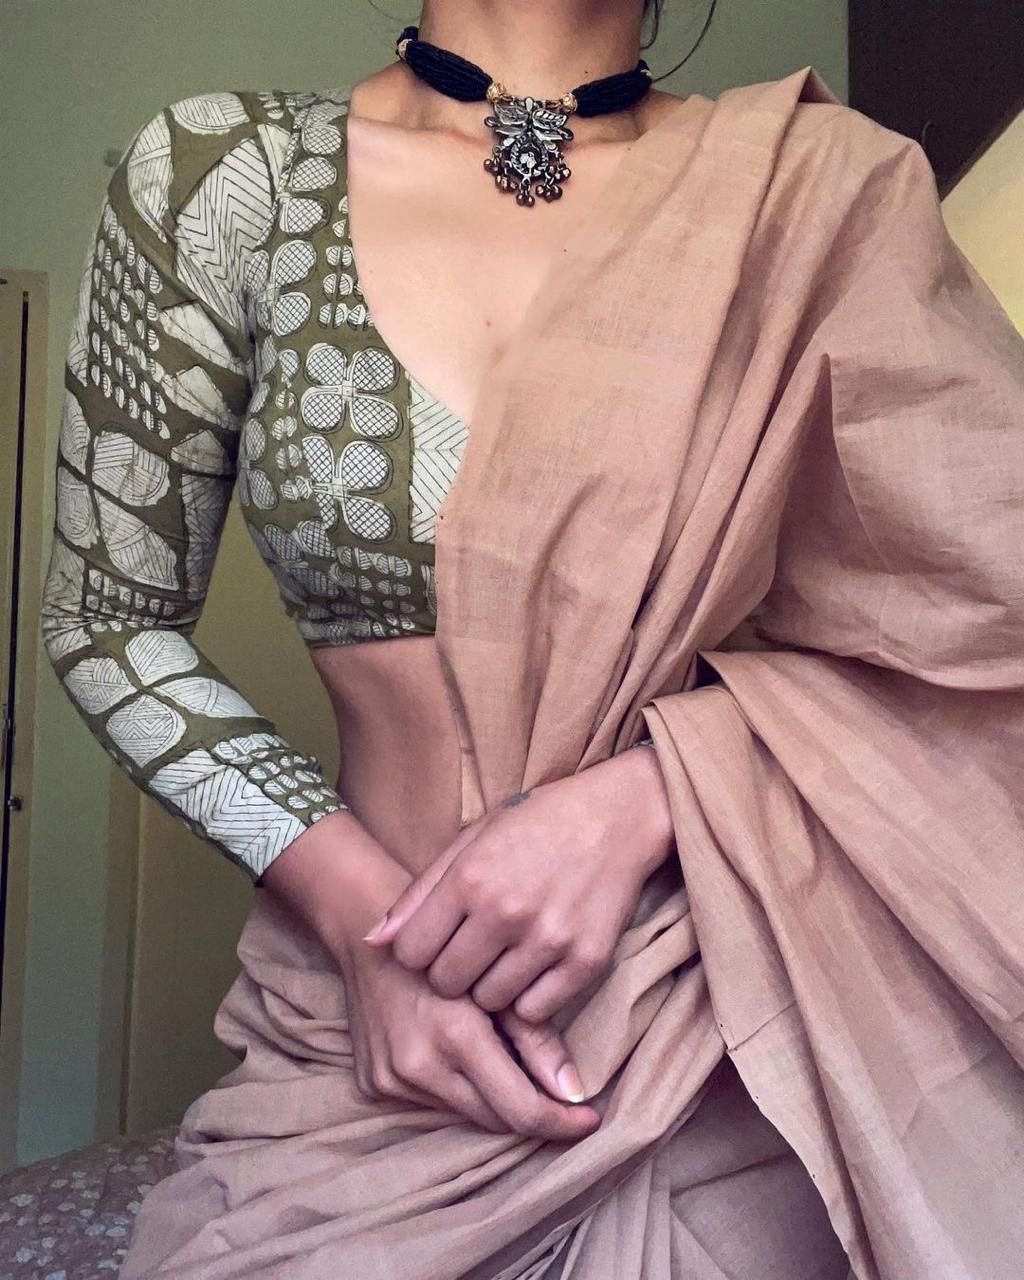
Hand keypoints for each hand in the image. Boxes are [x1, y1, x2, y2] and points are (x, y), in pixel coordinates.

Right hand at [337, 936, 600, 1137]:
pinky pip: (433, 1104)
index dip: (559, 1122)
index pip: (518, 1109)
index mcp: (454, 1035)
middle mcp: (419, 1066)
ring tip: (519, 1077)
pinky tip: (474, 1068)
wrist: (368, 932)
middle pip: (494, 1120)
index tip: (589, 1120)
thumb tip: (576, 1091)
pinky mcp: (374, 1086)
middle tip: (565, 1105)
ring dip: (493, 1103)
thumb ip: (536, 1038)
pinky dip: (459, 1092)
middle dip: (532, 1115)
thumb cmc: (446, 944)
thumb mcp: (496, 982)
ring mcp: (391, 1080)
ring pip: (464, 1115)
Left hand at [362, 745, 674, 1023]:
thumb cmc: (537, 822)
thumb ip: (419, 892)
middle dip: (450, 975)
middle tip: (471, 953)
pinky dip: (530, 997)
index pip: (411, 954)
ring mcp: (548, 939)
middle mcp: (505, 911)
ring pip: (490, 1002)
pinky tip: (535, 967)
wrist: (618, 816)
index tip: (437, 943)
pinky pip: (536, 1011)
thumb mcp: (471, 839)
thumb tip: (373, 941)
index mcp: (470, 878)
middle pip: (446, 984)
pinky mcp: (586, 961)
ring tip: (505, 957)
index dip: (418, 954)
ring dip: (491, 986)